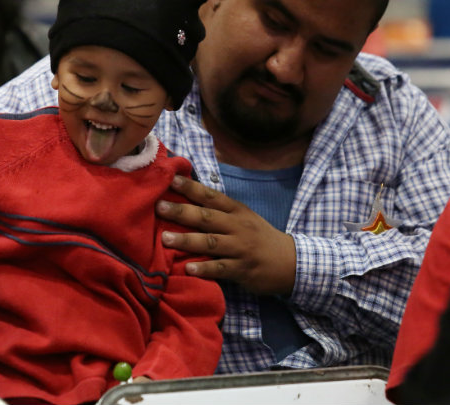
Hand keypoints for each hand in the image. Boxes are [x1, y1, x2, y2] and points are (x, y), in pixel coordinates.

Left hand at [156, 174, 296, 295]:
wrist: (290, 262)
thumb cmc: (258, 237)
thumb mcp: (243, 217)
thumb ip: (218, 210)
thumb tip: (187, 197)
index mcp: (236, 211)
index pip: (211, 196)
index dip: (191, 188)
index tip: (171, 179)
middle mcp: (238, 227)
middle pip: (207, 217)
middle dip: (182, 212)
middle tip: (159, 207)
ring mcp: (240, 248)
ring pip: (211, 243)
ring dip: (187, 240)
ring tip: (165, 239)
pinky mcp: (243, 269)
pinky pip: (221, 269)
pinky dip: (205, 268)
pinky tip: (188, 268)